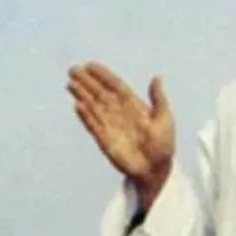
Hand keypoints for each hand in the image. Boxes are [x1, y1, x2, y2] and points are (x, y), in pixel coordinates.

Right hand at [68, 62, 175, 204]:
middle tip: (73, 69)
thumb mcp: (164, 118)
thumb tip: (157, 77)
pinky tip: (77, 106)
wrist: (156, 170)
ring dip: (82, 95)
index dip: (103, 75)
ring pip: (93, 107)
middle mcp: (119, 113)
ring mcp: (111, 126)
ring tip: (70, 84)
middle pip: (100, 93)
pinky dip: (86, 116)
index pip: (115, 86)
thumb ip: (158, 98)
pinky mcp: (105, 140)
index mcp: (133, 105)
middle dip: (86, 82)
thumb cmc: (163, 145)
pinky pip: (93, 126)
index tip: (90, 65)